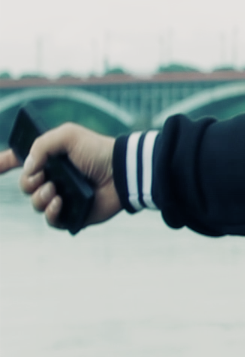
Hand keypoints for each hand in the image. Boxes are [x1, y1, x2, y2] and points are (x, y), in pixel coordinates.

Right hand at [0, 122, 121, 229]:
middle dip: (28, 182)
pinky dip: (51, 212)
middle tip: (44, 177)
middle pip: (25, 185)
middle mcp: (54, 177)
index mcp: (50, 158)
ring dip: (40, 196)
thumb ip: (41, 146)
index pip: (19, 160)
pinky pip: (51, 220)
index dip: (2, 163)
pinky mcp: (73, 213)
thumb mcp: (68, 136)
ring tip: (55, 190)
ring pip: (35, 203)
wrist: (122, 172)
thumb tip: (28, 168)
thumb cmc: (98, 151)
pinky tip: (60, 202)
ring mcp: (63, 196)